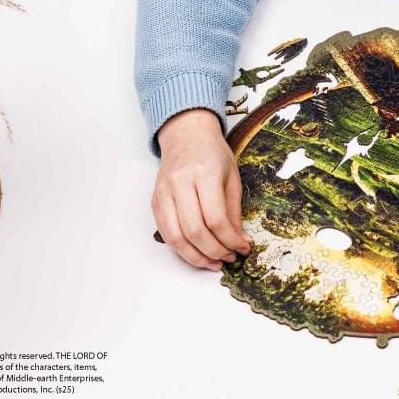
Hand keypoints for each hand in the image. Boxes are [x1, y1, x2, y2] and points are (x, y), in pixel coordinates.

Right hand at [152, 109, 251, 269]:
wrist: (186, 135)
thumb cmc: (212, 153)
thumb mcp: (232, 176)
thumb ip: (234, 210)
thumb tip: (240, 241)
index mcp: (203, 174)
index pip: (215, 218)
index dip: (230, 240)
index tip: (242, 248)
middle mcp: (180, 184)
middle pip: (195, 231)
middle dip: (215, 251)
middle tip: (229, 258)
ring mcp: (164, 194)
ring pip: (176, 237)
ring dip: (196, 257)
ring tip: (214, 262)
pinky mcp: (155, 202)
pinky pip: (166, 233)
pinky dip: (182, 249)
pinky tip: (197, 253)